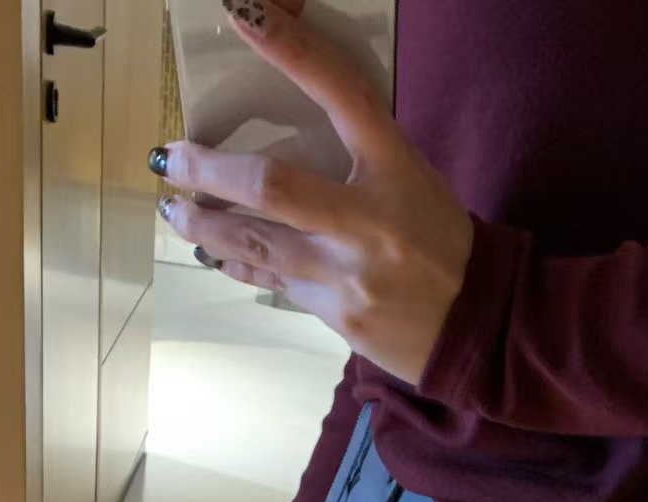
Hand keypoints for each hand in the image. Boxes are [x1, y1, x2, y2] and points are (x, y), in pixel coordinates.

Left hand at [154, 0, 474, 385]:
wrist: (476, 325)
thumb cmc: (440, 240)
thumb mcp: (409, 177)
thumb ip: (355, 150)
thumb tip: (279, 130)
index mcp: (396, 168)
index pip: (341, 94)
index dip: (291, 50)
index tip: (243, 13)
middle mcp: (370, 221)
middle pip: (270, 187)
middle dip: (208, 171)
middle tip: (170, 157)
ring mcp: (350, 275)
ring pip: (257, 244)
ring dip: (205, 225)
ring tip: (175, 209)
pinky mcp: (338, 317)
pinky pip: (274, 283)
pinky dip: (240, 263)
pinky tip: (215, 252)